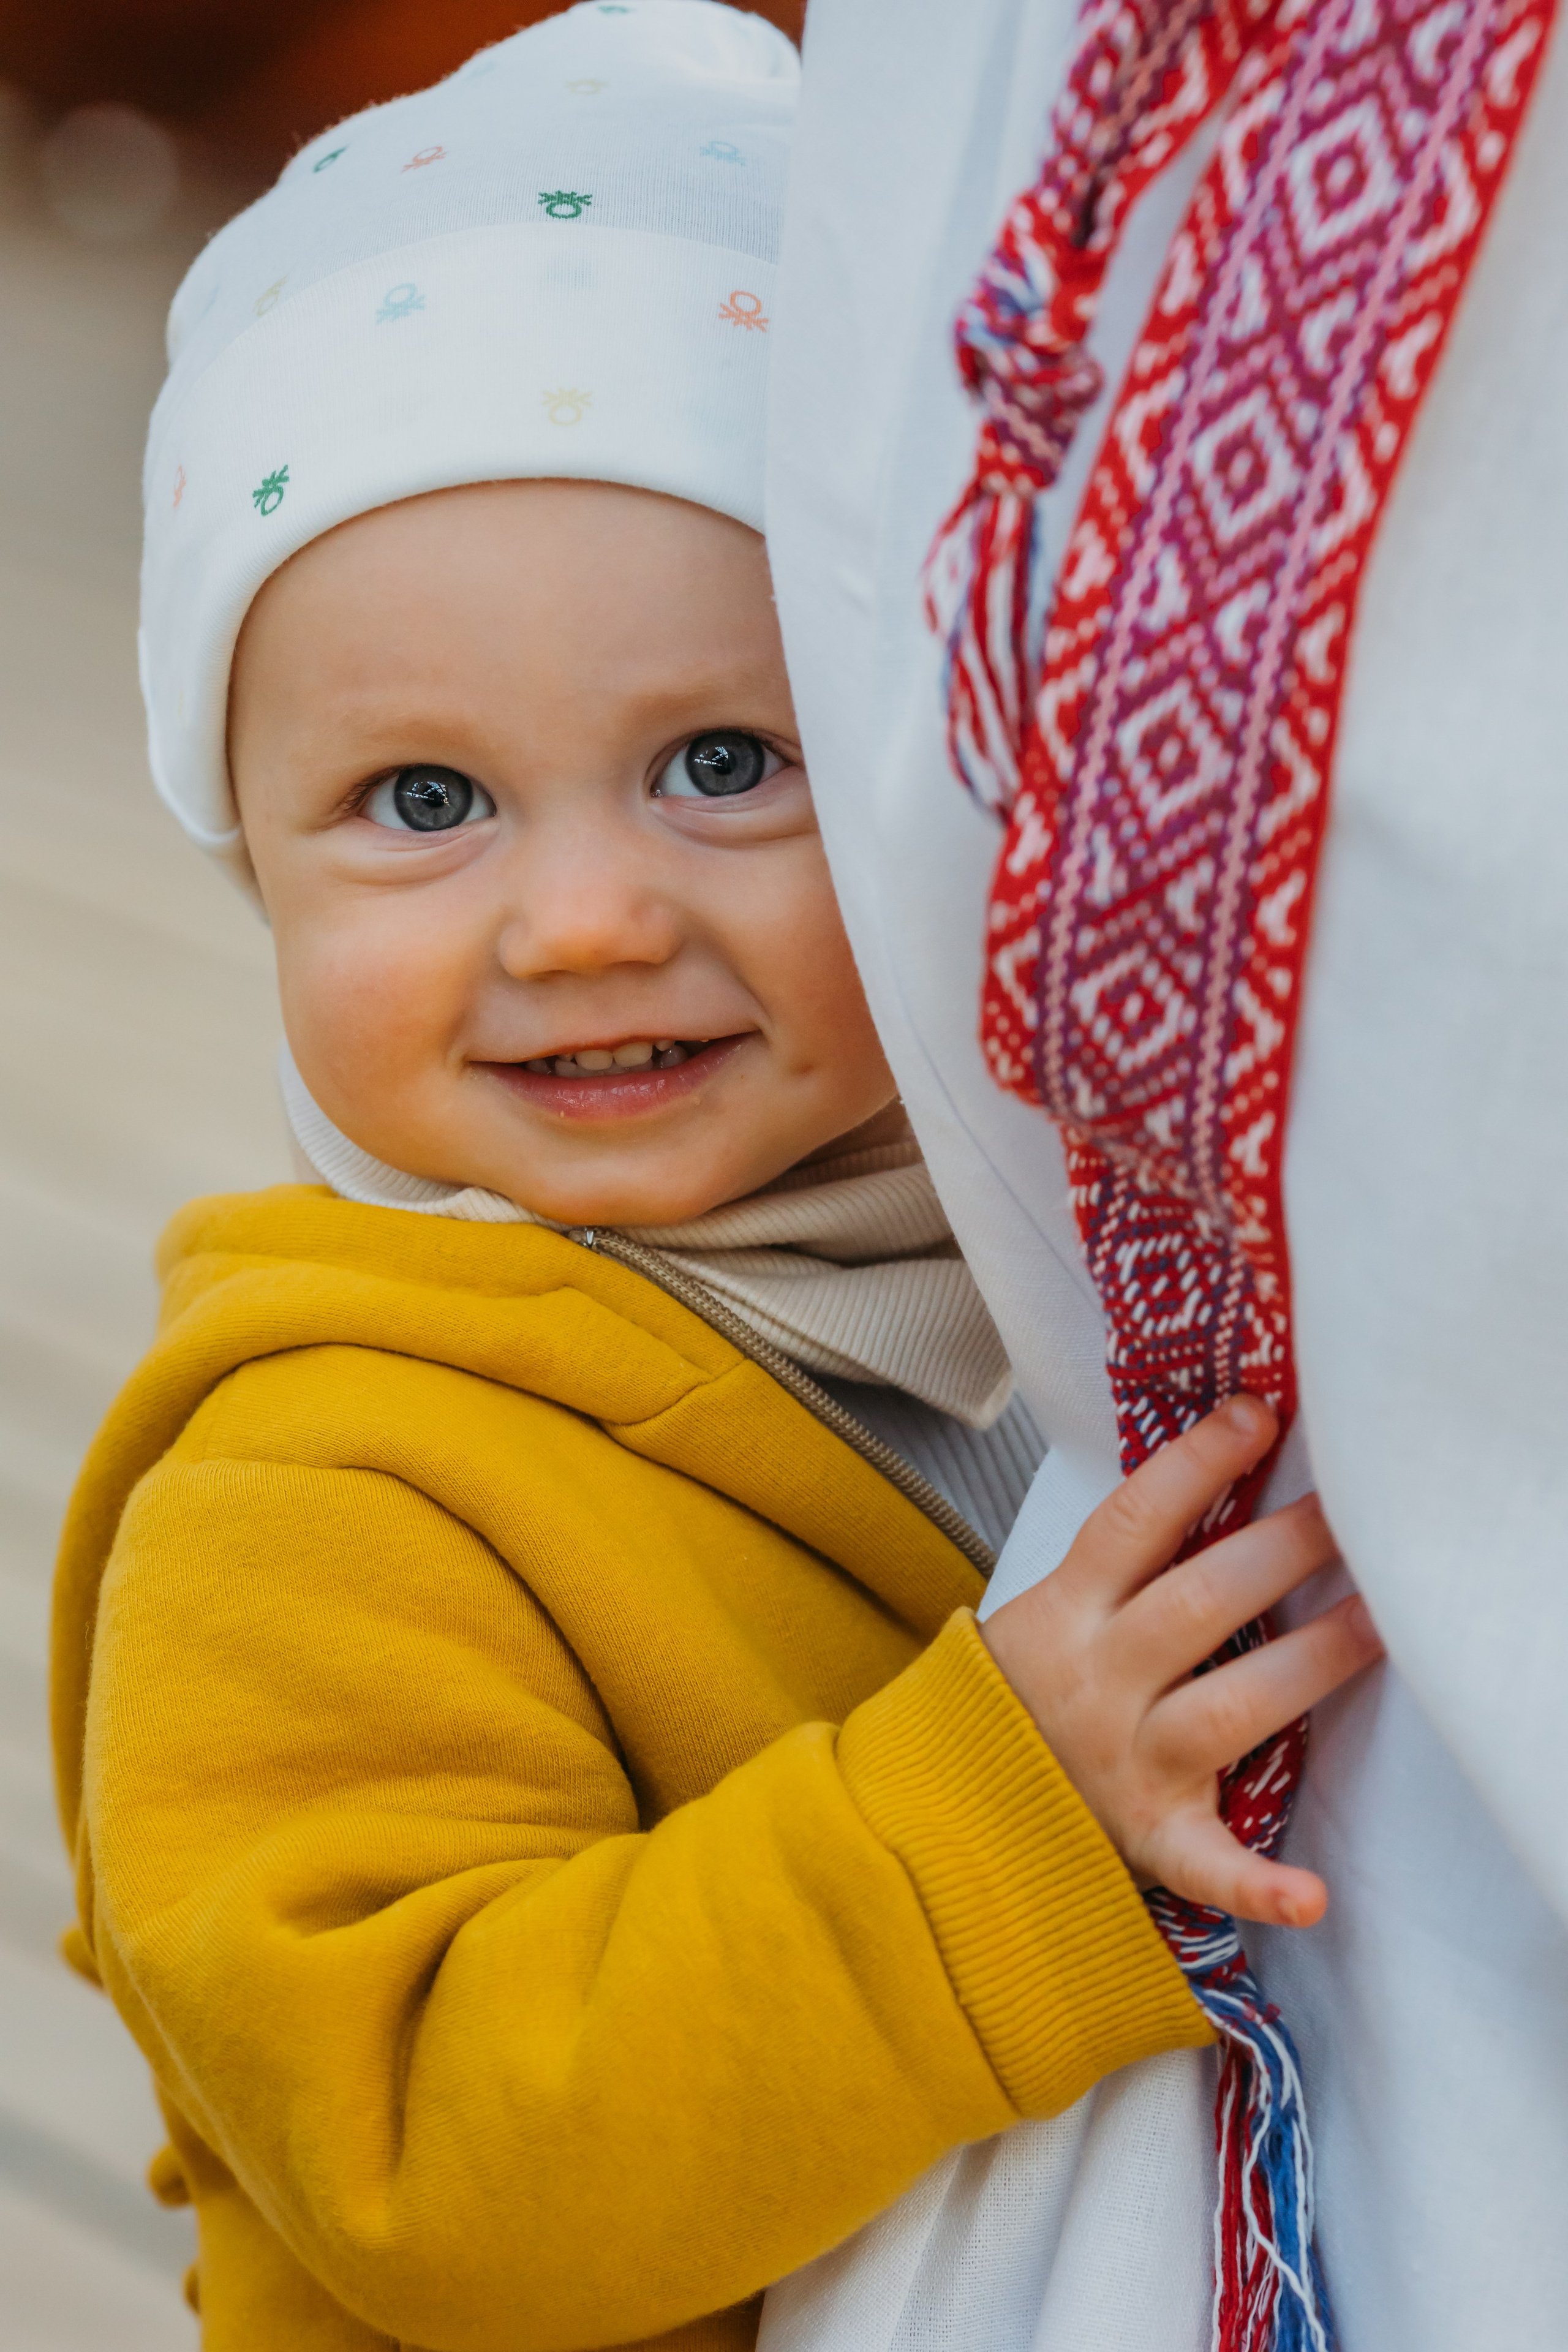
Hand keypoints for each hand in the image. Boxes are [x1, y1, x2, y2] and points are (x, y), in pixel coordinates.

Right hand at [981, 1395, 1382, 1927]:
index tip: (1258, 1416)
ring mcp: (1125, 1763)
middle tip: (1350, 1514)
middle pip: (1195, 1607)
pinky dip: (1257, 1884)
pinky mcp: (1151, 1841)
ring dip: (1308, 1665)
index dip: (1194, 1466)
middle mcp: (1096, 1683)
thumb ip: (1120, 1564)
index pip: (1132, 1524)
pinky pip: (1205, 1865)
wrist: (943, 1809)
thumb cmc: (1024, 1694)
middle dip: (1277, 1553)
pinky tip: (1313, 1894)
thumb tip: (1218, 1469)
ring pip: (1225, 1710)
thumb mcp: (1047, 1613)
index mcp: (1063, 1615)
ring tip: (1379, 1625)